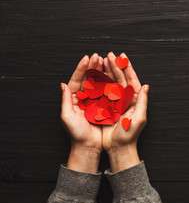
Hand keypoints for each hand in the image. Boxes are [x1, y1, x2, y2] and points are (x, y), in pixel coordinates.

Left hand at [60, 53, 103, 173]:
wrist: (89, 146)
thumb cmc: (77, 134)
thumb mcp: (67, 117)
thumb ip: (65, 100)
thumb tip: (63, 85)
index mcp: (74, 99)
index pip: (77, 80)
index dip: (81, 69)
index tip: (86, 58)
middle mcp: (84, 99)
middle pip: (88, 79)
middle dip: (92, 67)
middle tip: (97, 56)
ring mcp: (95, 102)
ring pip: (98, 83)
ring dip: (101, 72)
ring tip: (104, 60)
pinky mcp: (104, 107)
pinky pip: (107, 92)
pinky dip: (109, 83)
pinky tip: (112, 74)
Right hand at [102, 52, 148, 171]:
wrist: (118, 148)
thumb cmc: (129, 136)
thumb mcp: (139, 119)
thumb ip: (142, 102)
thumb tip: (146, 86)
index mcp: (134, 100)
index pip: (131, 80)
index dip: (127, 68)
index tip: (122, 56)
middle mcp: (124, 99)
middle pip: (120, 79)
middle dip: (115, 66)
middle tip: (109, 54)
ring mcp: (114, 102)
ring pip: (110, 83)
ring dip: (106, 71)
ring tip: (101, 60)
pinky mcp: (105, 107)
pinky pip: (101, 92)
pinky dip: (98, 82)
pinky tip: (94, 74)